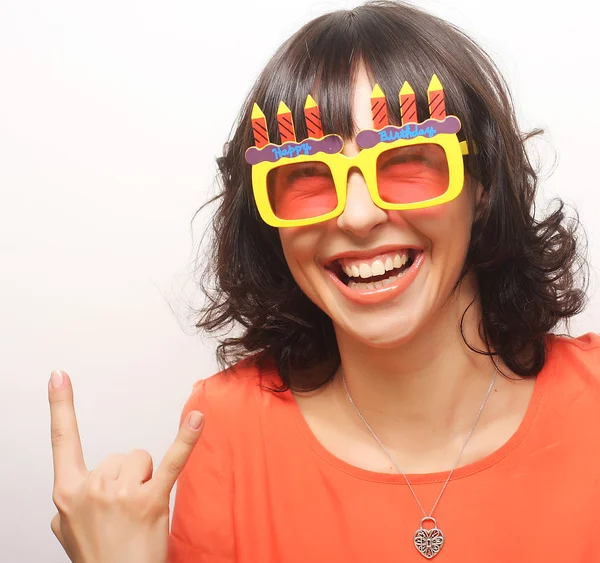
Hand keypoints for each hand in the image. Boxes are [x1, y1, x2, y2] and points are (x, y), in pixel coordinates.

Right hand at [48, 369, 203, 562]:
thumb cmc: (99, 560)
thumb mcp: (68, 533)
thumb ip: (71, 504)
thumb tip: (72, 492)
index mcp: (68, 492)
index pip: (62, 441)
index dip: (60, 406)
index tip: (59, 376)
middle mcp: (91, 489)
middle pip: (121, 455)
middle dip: (128, 478)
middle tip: (124, 515)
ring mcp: (120, 494)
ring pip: (142, 459)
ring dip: (146, 481)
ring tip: (139, 515)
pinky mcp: (150, 501)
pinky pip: (171, 462)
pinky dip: (187, 439)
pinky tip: (197, 418)